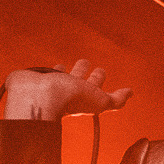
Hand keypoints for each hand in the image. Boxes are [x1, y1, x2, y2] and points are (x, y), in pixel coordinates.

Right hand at [0, 59, 132, 119]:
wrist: (39, 97)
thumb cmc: (70, 101)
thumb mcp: (99, 102)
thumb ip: (115, 100)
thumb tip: (131, 93)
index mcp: (80, 94)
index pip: (91, 84)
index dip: (97, 78)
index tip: (100, 71)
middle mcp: (65, 90)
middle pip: (76, 78)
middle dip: (82, 71)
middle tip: (85, 62)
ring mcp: (48, 83)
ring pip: (58, 74)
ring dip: (63, 70)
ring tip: (65, 64)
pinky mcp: (32, 77)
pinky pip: (39, 71)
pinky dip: (42, 69)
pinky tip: (41, 67)